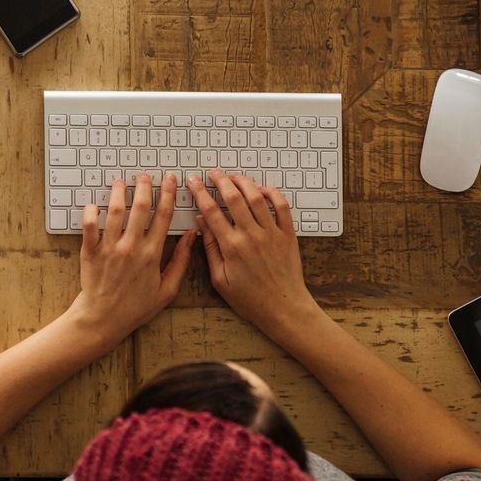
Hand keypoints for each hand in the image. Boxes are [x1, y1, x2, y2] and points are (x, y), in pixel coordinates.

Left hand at [70, 172, 196, 344]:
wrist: (104, 319)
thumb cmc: (136, 307)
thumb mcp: (168, 289)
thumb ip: (181, 261)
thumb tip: (192, 235)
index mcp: (152, 254)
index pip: (163, 216)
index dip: (168, 194)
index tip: (170, 179)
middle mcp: (131, 247)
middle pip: (140, 207)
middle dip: (144, 186)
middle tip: (144, 175)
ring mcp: (109, 248)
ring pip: (115, 211)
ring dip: (119, 193)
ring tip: (121, 182)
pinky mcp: (90, 251)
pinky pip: (89, 226)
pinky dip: (91, 212)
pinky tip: (95, 204)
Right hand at [190, 170, 320, 343]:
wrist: (284, 308)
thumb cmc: (250, 299)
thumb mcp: (220, 280)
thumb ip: (210, 249)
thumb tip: (201, 224)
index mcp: (232, 247)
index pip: (211, 211)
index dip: (200, 193)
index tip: (193, 182)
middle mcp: (251, 236)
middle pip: (233, 197)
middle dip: (220, 180)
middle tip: (212, 172)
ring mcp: (271, 233)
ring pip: (256, 197)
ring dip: (243, 182)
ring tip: (233, 176)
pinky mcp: (287, 234)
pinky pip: (281, 206)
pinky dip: (271, 193)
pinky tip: (261, 189)